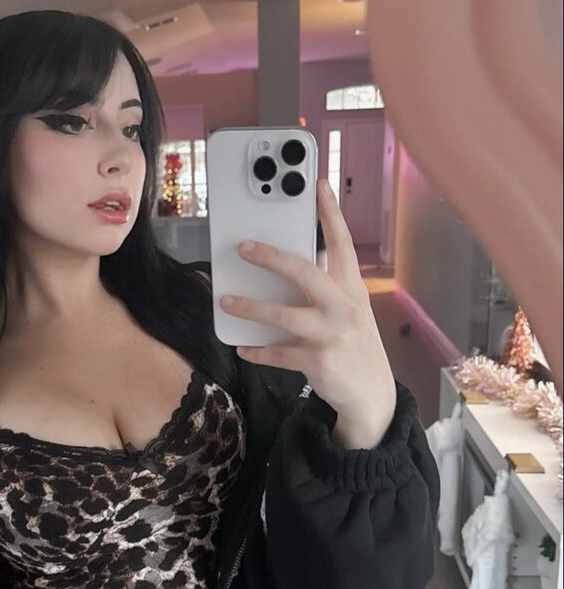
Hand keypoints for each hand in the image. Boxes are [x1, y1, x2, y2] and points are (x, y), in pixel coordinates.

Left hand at [219, 179, 396, 449]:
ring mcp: (332, 335)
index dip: (330, 213)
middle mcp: (345, 308)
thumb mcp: (351, 312)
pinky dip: (258, 350)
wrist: (372, 394)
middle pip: (305, 272)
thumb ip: (328, 288)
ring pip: (284, 315)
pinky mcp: (318, 362)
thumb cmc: (353, 345)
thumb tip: (288, 267)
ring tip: (227, 301)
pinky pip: (278, 353)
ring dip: (250, 307)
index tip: (317, 183)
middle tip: (243, 246)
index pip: (342, 244)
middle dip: (271, 256)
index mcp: (353, 289)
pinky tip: (242, 347)